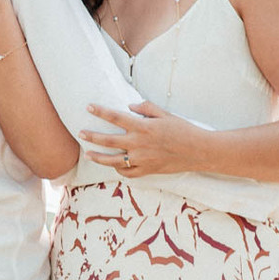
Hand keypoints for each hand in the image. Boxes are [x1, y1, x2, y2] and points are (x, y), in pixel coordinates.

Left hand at [80, 101, 196, 175]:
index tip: (89, 107)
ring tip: (88, 154)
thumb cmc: (183, 130)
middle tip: (80, 132)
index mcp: (143, 127)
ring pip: (113, 161)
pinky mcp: (147, 170)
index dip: (100, 112)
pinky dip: (119, 170)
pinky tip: (113, 167)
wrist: (198, 151)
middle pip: (108, 141)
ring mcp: (142, 159)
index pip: (116, 117)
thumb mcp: (165, 114)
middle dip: (92, 136)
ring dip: (98, 157)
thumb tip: (130, 106)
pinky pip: (128, 173)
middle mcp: (139, 144)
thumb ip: (146, 108)